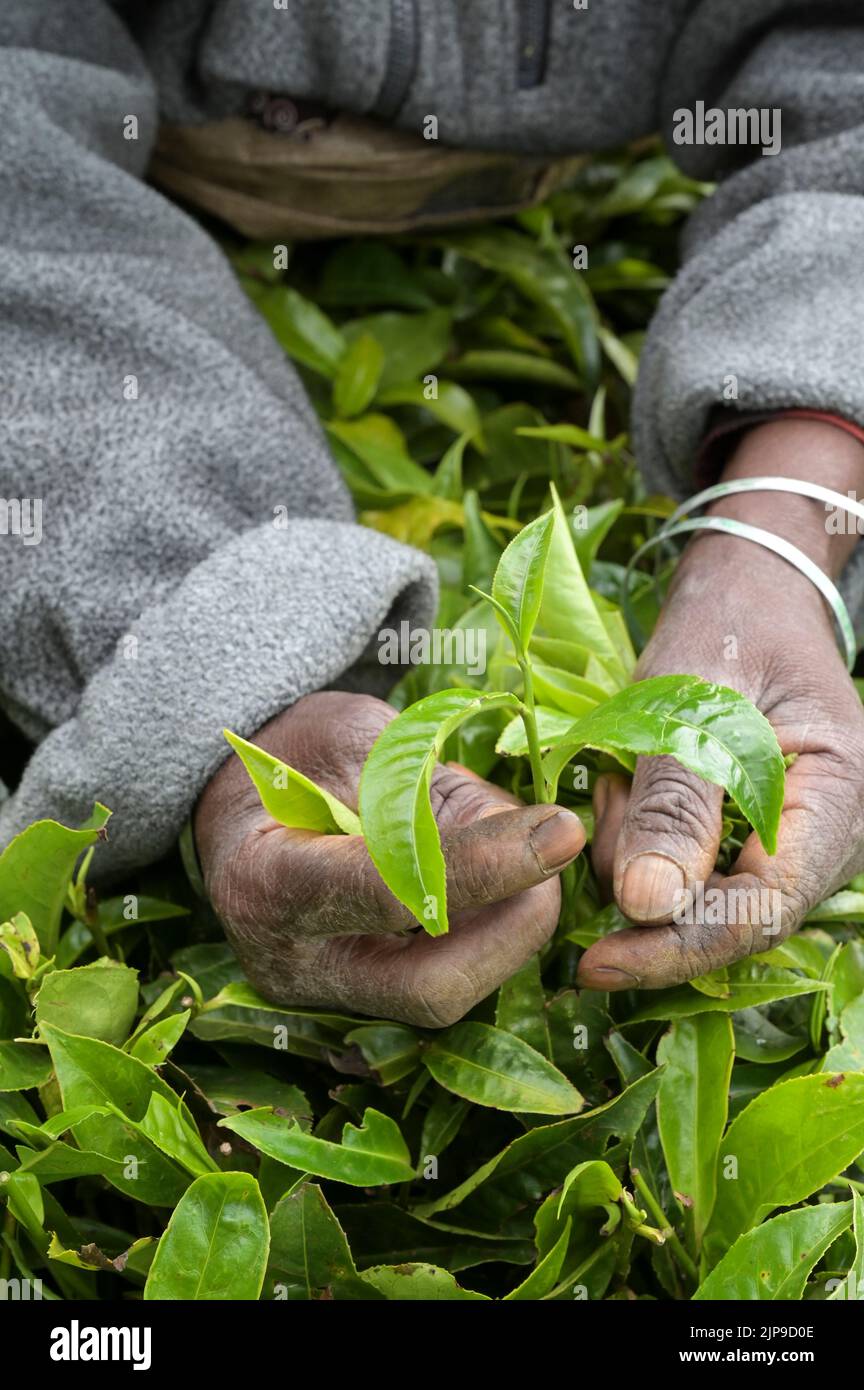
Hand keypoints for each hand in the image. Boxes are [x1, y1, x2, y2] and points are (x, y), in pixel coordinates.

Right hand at [195, 691, 583, 1025]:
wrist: (241, 801)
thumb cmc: (292, 753)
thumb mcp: (354, 738)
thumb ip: (430, 790)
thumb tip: (529, 831)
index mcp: (264, 883)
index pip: (388, 891)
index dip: (483, 865)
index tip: (560, 828)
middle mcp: (292, 962)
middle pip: (429, 988)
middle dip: (514, 927)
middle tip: (558, 850)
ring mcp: (327, 992)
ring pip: (448, 993)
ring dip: (511, 927)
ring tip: (527, 849)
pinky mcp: (363, 999)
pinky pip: (447, 980)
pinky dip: (491, 931)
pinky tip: (503, 876)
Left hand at [579, 417, 863, 990]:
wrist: (748, 593)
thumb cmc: (730, 626)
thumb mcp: (694, 699)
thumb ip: (676, 802)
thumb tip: (647, 907)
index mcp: (837, 798)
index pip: (762, 912)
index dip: (678, 948)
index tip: (596, 962)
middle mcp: (825, 836)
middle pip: (732, 919)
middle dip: (649, 891)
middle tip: (603, 806)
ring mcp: (790, 841)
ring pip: (698, 898)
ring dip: (638, 855)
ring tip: (616, 778)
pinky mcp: (749, 836)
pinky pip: (686, 868)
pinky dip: (641, 841)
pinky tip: (624, 788)